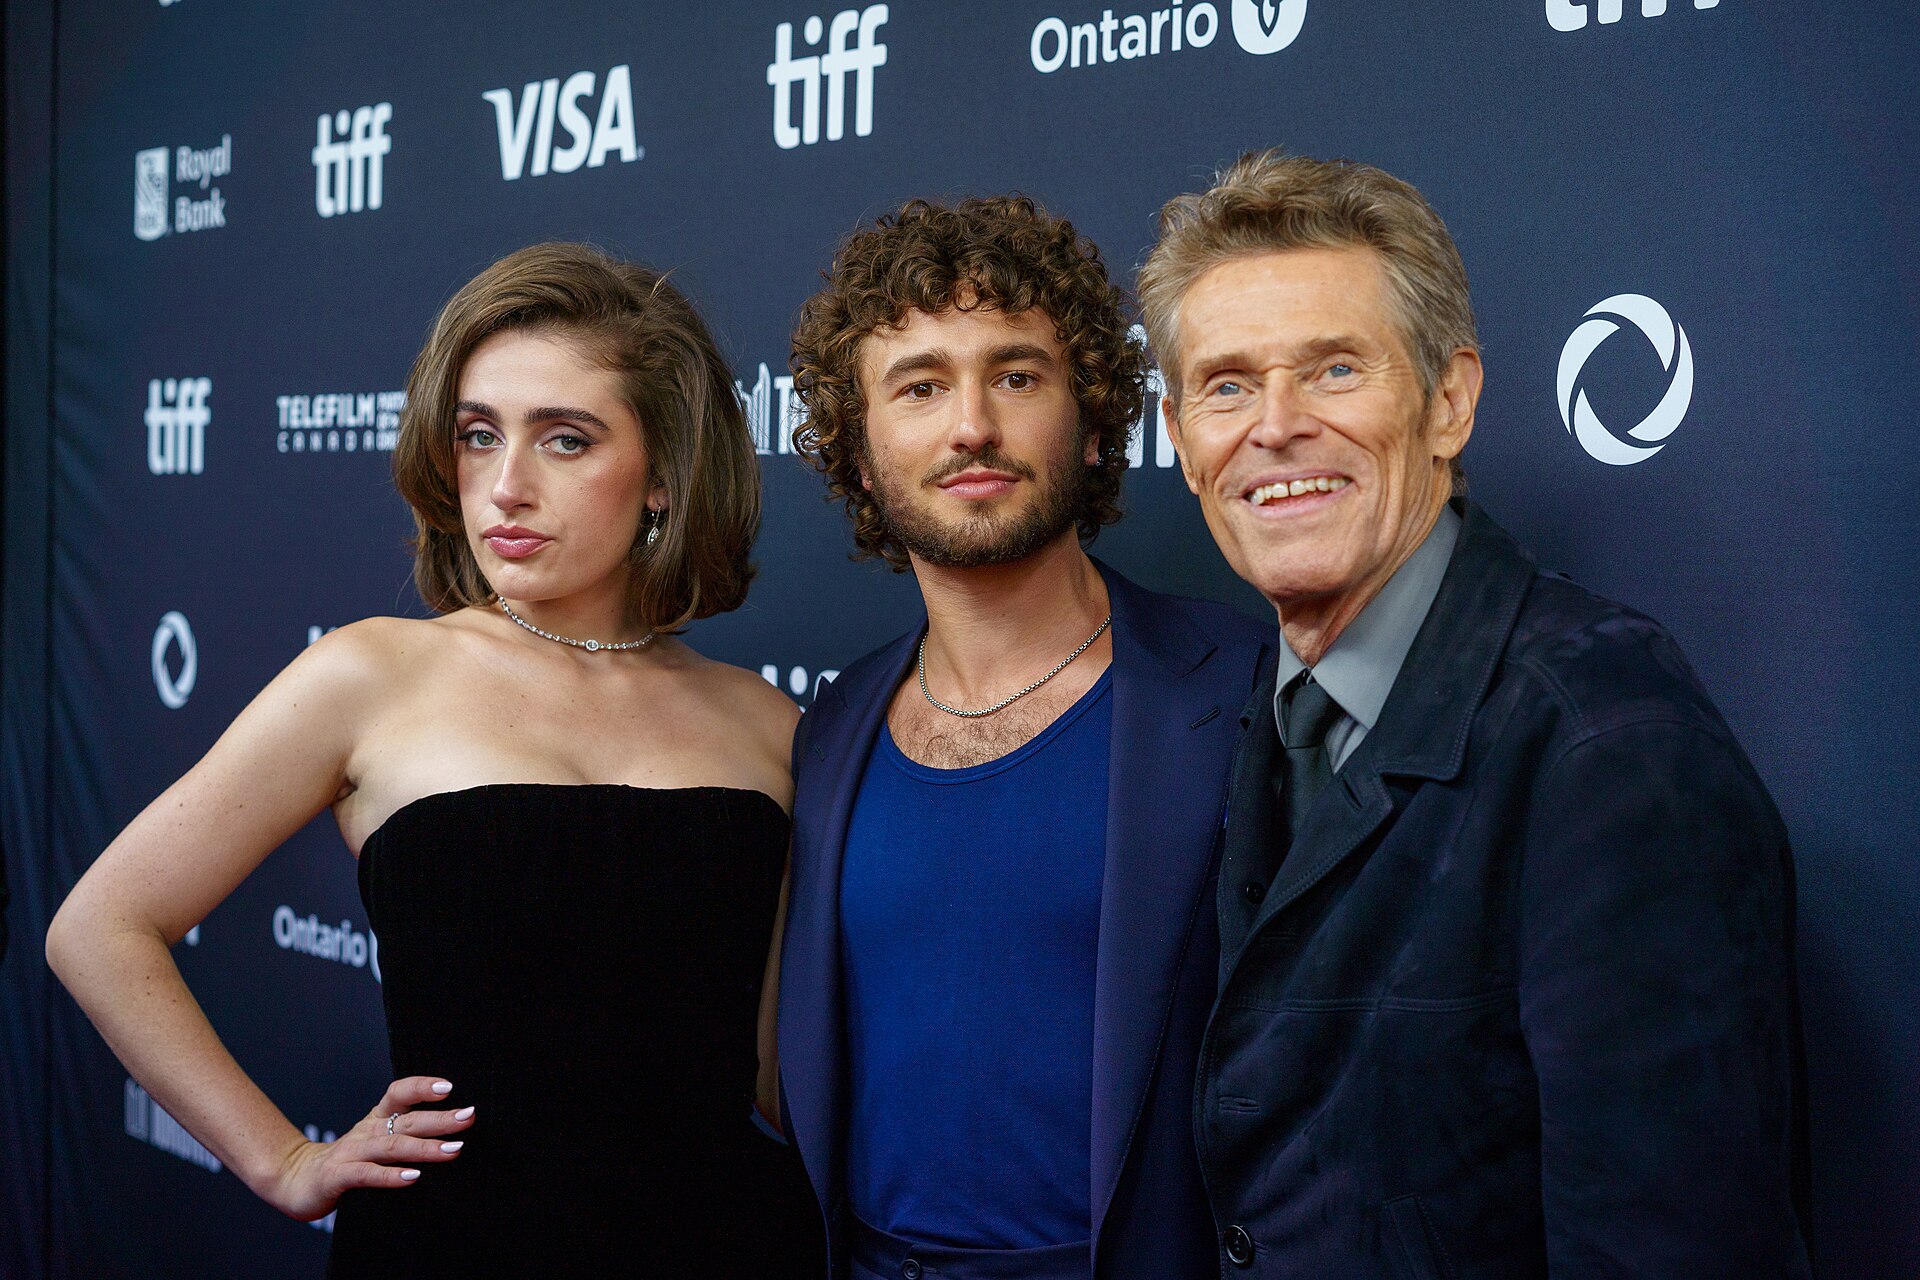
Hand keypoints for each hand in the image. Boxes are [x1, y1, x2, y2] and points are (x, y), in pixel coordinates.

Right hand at [263, 1076, 475, 1220]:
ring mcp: (350, 1153)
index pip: (399, 1092)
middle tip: (469, 1117)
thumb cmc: (346, 1161)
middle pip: (406, 1120)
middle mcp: (366, 1132)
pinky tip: (414, 1177)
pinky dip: (391, 1176)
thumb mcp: (376, 1142)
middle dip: (440, 1119)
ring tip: (453, 1150)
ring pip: (391, 1146)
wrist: (294, 1179)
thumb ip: (405, 1135)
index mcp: (376, 1119)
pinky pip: (367, 1174)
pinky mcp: (337, 1177)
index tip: (450, 1087)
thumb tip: (453, 1134)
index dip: (422, 1086)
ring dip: (424, 1147)